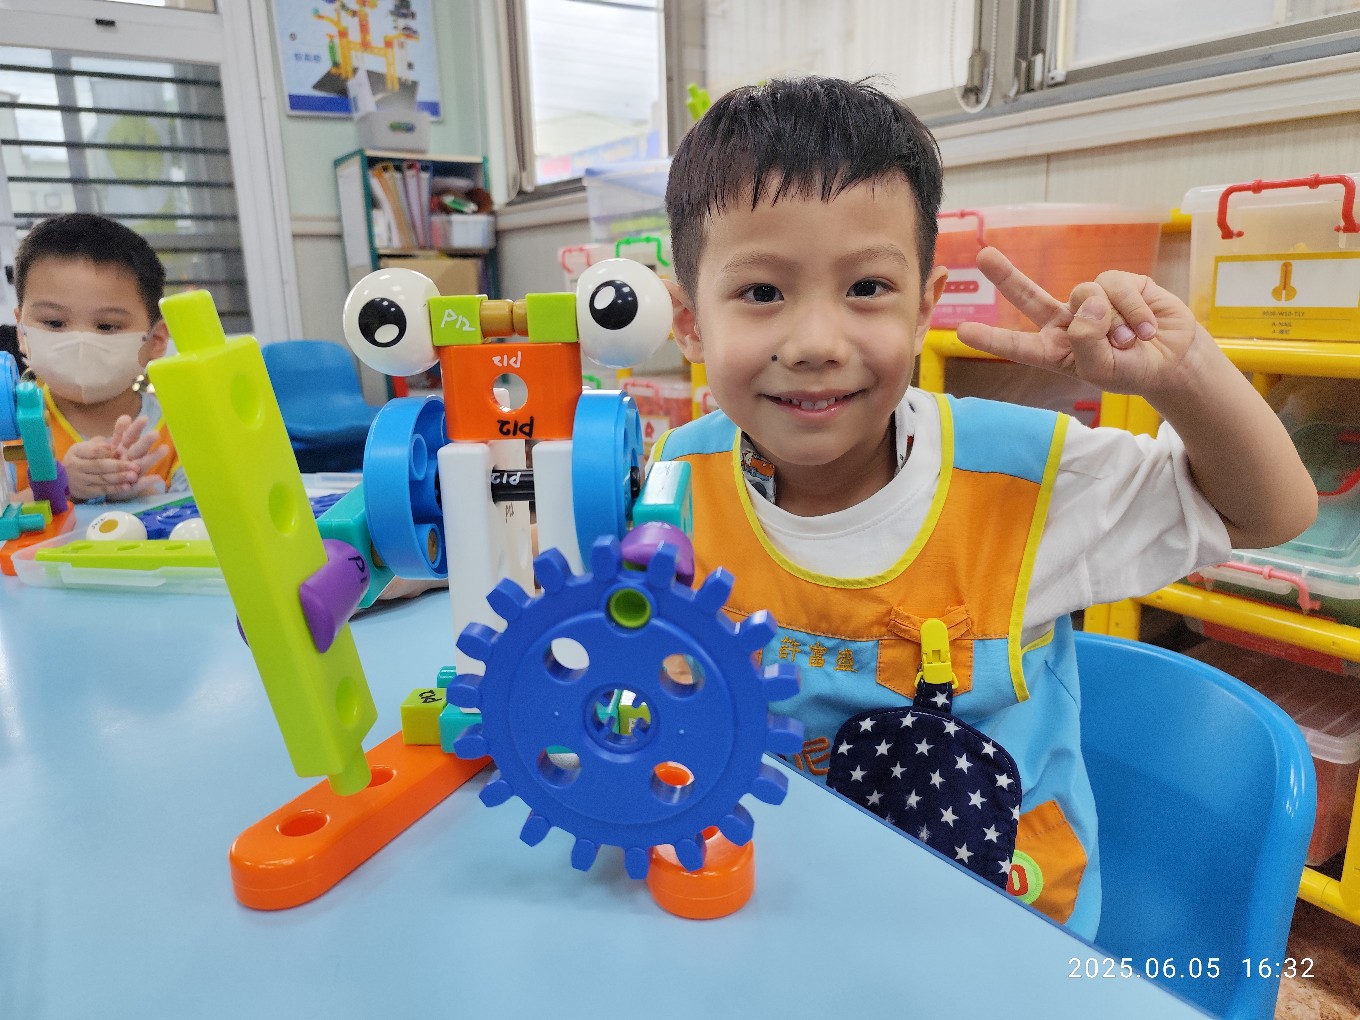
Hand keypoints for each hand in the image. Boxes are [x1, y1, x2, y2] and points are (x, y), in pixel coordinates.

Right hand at [64, 414, 167, 500]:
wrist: (65, 478)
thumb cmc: (85, 457)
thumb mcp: (91, 445)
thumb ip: (108, 436)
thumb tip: (126, 420)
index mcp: (77, 451)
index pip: (92, 450)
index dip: (104, 450)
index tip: (116, 449)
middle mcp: (76, 465)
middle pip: (99, 465)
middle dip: (118, 466)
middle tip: (135, 466)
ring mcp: (80, 480)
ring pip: (102, 478)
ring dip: (119, 477)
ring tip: (134, 476)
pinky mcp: (85, 492)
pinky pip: (102, 490)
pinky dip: (116, 488)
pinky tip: (128, 487)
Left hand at [955, 247, 1209, 398]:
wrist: (1174, 358)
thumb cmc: (1134, 371)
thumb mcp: (1105, 371)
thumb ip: (1088, 343)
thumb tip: (1085, 302)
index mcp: (1055, 351)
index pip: (1018, 346)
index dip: (992, 339)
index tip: (962, 331)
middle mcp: (1066, 322)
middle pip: (1029, 296)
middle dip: (1007, 275)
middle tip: (984, 256)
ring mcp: (1090, 301)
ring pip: (1086, 294)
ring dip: (1113, 321)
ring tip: (1131, 340)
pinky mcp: (1117, 284)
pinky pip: (1115, 287)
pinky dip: (1133, 310)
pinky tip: (1146, 327)